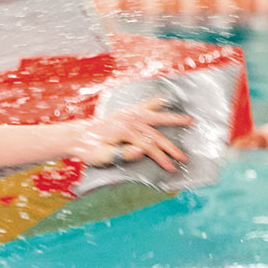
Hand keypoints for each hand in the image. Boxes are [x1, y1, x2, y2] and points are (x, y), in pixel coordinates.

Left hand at [76, 98, 192, 171]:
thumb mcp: (102, 156)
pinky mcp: (126, 112)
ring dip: (173, 119)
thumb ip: (122, 154)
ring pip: (156, 117)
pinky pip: (145, 105)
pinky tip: (166, 100)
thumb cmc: (89, 149)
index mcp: (125, 133)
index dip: (161, 158)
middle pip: (156, 134)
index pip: (149, 147)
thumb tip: (142, 151)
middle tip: (184, 157)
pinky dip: (156, 102)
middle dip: (171, 147)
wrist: (78, 136)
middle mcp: (129, 121)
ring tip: (190, 120)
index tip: (171, 168)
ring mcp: (129, 114)